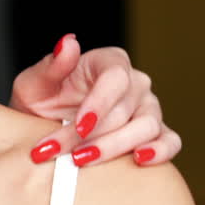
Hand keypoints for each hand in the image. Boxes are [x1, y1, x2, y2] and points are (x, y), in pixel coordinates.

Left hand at [11, 35, 180, 167]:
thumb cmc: (40, 104)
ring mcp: (148, 108)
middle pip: (125, 109)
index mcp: (108, 62)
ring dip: (114, 147)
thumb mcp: (33, 85)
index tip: (79, 126)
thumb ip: (51, 66)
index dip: (99, 103)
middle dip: (91, 134)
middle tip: (62, 152)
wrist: (40, 133)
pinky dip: (160, 151)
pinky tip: (139, 159)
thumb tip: (69, 43)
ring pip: (147, 127)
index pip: (115, 77)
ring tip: (83, 161)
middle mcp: (134, 83)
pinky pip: (170, 141)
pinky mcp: (156, 134)